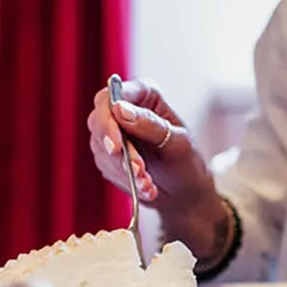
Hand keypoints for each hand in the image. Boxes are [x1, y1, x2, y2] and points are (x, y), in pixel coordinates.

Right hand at [86, 80, 212, 207]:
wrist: (184, 190)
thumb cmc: (187, 160)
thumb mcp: (177, 142)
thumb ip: (150, 125)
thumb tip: (119, 109)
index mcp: (144, 95)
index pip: (111, 95)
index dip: (107, 118)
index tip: (116, 146)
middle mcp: (124, 110)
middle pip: (99, 121)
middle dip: (117, 150)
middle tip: (137, 170)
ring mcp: (112, 133)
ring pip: (101, 147)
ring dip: (124, 169)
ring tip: (148, 183)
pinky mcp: (107, 156)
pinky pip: (106, 166)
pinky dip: (126, 180)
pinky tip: (146, 188)